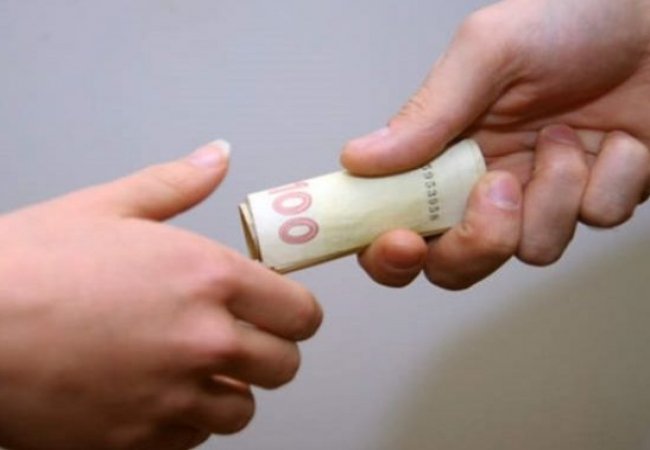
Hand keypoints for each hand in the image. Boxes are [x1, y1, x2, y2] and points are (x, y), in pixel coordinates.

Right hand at [0, 141, 321, 449]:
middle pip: (284, 366)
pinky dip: (185, 422)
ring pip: (241, 411)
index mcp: (209, 278)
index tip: (282, 311)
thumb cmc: (27, 267)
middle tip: (241, 339)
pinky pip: (192, 441)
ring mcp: (173, 398)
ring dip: (228, 391)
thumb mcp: (107, 207)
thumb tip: (216, 157)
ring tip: (195, 369)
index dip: (296, 313)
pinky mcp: (138, 442)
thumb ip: (176, 184)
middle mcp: (204, 341)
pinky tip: (156, 395)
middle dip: (269, 353)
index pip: (300, 313)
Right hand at [342, 0, 649, 288]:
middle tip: (499, 189)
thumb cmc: (572, 19)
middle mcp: (484, 184)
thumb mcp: (488, 51)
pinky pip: (595, 219)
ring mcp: (541, 197)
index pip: (393, 221)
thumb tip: (359, 159)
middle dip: (475, 245)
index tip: (401, 243)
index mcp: (444, 152)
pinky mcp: (594, 199)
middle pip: (453, 263)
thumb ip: (426, 113)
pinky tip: (617, 138)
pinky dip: (611, 177)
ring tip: (567, 133)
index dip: (385, 251)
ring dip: (555, 191)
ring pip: (531, 251)